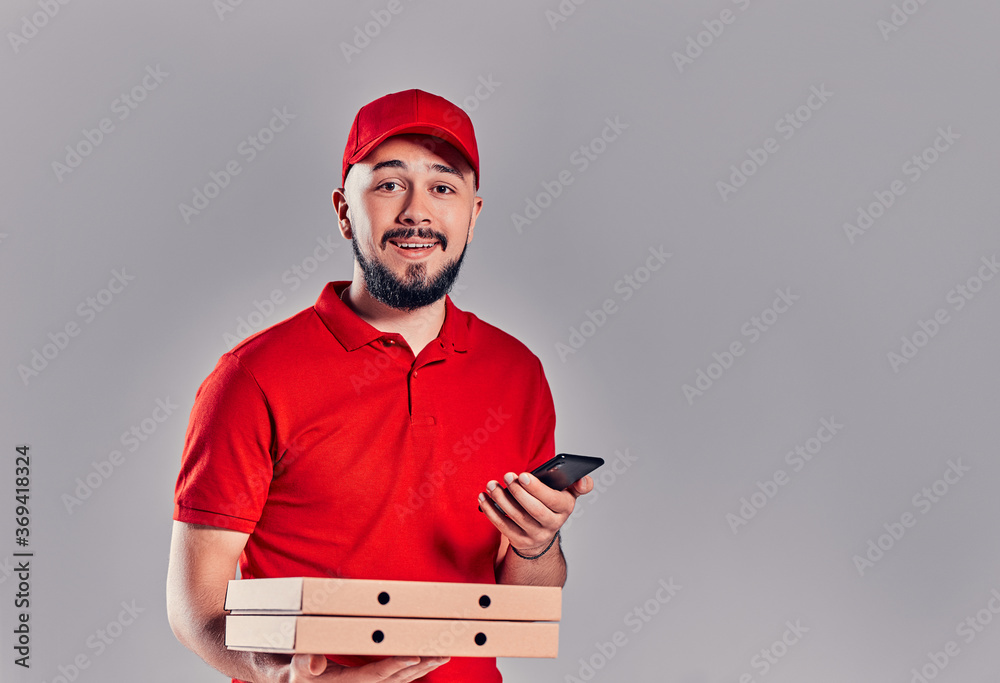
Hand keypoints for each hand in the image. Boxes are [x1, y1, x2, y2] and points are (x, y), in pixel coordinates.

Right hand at [262, 653, 449, 681]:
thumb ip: (302, 664)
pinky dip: (412, 665)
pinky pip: (394, 674)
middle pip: (395, 677)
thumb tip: (314, 662)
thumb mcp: (290, 668)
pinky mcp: (366, 679)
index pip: (375, 676)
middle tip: (443, 651)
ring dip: (422, 665)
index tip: (416, 655)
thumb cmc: (289, 671)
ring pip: (399, 677)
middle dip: (421, 665)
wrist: (286, 678)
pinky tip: (428, 656)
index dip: (396, 666)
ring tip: (444, 652)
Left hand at [478, 472, 593, 553]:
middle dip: (518, 492)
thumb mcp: (566, 495)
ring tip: (492, 485)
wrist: (542, 533)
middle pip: (534, 510)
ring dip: (501, 499)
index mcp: (564, 510)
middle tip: (507, 476)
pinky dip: (491, 511)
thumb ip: (577, 485)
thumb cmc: (551, 506)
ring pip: (516, 517)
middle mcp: (551, 525)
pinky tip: (484, 498)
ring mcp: (534, 535)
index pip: (553, 500)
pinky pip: (502, 526)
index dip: (537, 488)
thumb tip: (585, 480)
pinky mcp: (519, 541)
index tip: (522, 475)